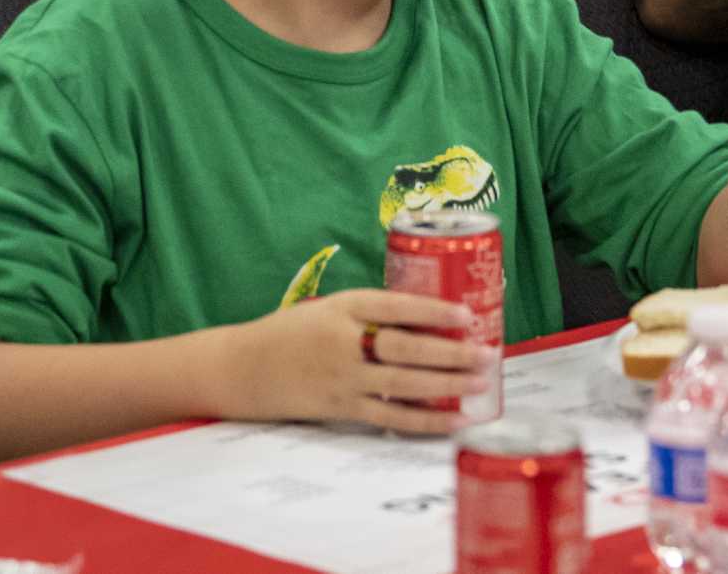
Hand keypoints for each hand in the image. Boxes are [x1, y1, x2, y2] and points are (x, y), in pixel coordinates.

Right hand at [223, 289, 491, 433]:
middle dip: (451, 352)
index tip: (468, 314)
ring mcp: (342, 378)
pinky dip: (424, 419)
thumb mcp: (330, 307)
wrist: (240, 368)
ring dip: (446, 385)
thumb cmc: (292, 332)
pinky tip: (452, 420)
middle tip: (487, 353)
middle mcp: (344, 342)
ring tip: (480, 384)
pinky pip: (390, 417)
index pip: (396, 306)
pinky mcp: (340, 409)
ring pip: (403, 384)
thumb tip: (433, 316)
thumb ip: (374, 311)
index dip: (435, 310)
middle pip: (406, 347)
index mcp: (344, 307)